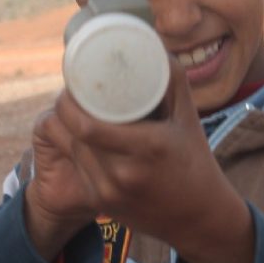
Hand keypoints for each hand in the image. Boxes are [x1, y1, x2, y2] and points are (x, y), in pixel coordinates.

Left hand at [27, 57, 254, 262]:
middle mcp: (124, 174)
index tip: (73, 82)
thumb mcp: (188, 119)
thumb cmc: (195, 161)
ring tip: (72, 108)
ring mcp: (110, 193)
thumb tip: (154, 44)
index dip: (69, 102)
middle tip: (72, 91)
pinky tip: (76, 135)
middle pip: (73, 135)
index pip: (86, 125)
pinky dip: (75, 149)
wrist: (198, 218)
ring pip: (71, 152)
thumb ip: (173, 80)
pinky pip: (78, 169)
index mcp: (147, 149)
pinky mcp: (102, 205)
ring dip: (66, 129)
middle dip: (65, 110)